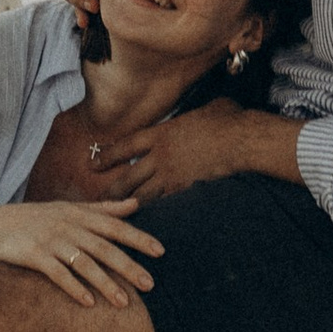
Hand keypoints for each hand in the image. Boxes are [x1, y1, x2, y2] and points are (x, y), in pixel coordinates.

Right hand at [0, 198, 166, 308]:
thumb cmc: (39, 219)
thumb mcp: (70, 210)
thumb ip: (104, 208)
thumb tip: (136, 203)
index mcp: (79, 214)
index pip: (114, 226)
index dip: (138, 238)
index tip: (160, 252)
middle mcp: (67, 226)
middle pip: (103, 247)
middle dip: (128, 266)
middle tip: (150, 285)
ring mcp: (50, 241)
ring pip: (83, 263)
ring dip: (105, 283)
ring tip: (123, 303)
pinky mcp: (33, 256)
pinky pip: (57, 273)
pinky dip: (73, 288)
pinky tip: (88, 303)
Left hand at [80, 101, 300, 203]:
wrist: (239, 139)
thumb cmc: (225, 119)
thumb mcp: (203, 108)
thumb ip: (192, 115)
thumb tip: (203, 110)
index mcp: (160, 133)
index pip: (125, 146)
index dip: (107, 156)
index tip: (92, 163)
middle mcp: (160, 156)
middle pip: (127, 177)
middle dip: (110, 190)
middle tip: (94, 200)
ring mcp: (172, 175)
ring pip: (141, 196)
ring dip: (125, 206)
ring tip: (112, 217)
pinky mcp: (185, 191)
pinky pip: (163, 205)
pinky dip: (152, 213)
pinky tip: (143, 223)